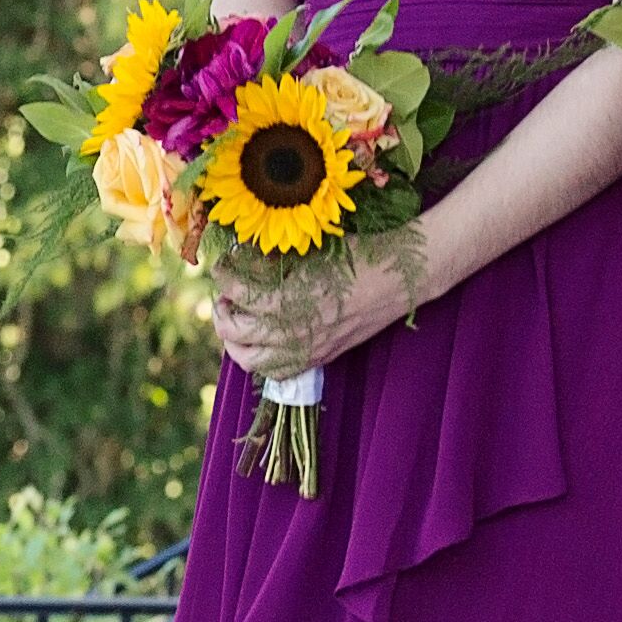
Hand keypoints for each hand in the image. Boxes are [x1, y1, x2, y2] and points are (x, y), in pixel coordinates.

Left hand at [207, 238, 414, 380]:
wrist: (400, 278)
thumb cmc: (358, 255)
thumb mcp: (310, 250)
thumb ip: (272, 260)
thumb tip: (242, 256)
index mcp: (285, 302)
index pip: (234, 293)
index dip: (222, 275)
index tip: (222, 264)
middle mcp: (290, 333)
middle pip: (232, 332)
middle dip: (221, 310)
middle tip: (226, 294)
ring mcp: (305, 350)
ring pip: (249, 360)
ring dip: (236, 341)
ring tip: (239, 319)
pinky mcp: (320, 358)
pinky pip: (277, 371)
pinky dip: (262, 358)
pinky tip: (264, 339)